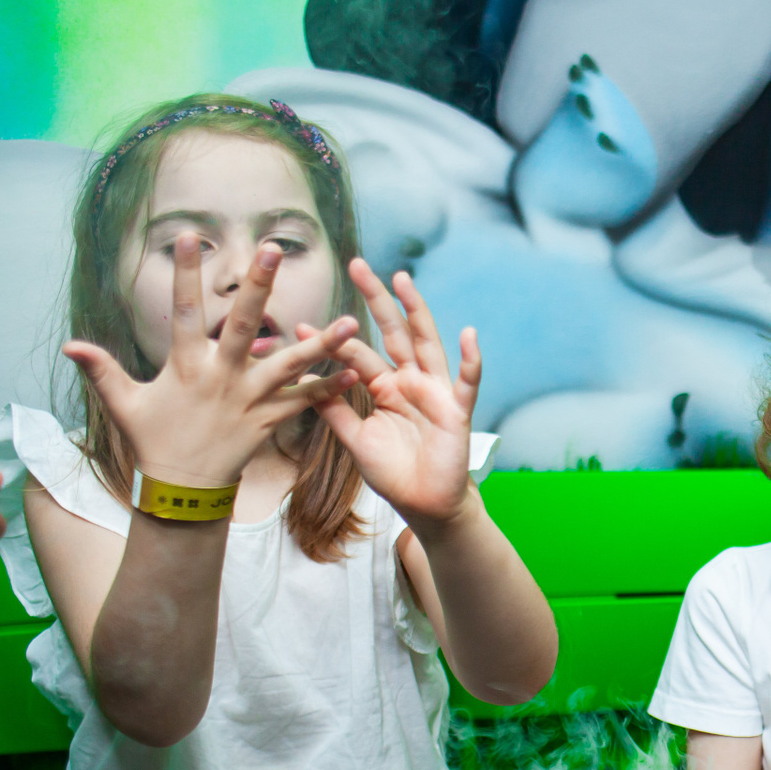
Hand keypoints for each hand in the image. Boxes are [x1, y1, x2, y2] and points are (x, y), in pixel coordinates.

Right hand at [62, 235, 357, 486]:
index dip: (182, 273)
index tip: (188, 236)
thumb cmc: (154, 440)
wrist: (183, 490)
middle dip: (257, 286)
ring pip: (290, 366)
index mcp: (185, 366)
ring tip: (352, 322)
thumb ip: (102, 371)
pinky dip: (330, 388)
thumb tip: (69, 345)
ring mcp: (249, 398)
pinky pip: (305, 403)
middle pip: (241, 323)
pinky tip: (355, 372)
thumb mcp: (124, 405)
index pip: (182, 310)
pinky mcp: (270, 420)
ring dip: (321, 344)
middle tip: (272, 250)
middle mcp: (221, 376)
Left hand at [315, 259, 481, 530]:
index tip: (300, 325)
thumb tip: (303, 377)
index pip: (358, 353)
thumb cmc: (394, 472)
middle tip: (358, 264)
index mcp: (385, 387)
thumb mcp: (355, 439)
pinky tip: (468, 335)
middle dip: (377, 299)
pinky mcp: (456, 411)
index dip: (333, 339)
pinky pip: (467, 382)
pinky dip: (470, 360)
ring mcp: (435, 392)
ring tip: (404, 280)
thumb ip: (332, 409)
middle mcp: (410, 381)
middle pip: (393, 331)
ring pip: (426, 343)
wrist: (424, 505)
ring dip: (417, 311)